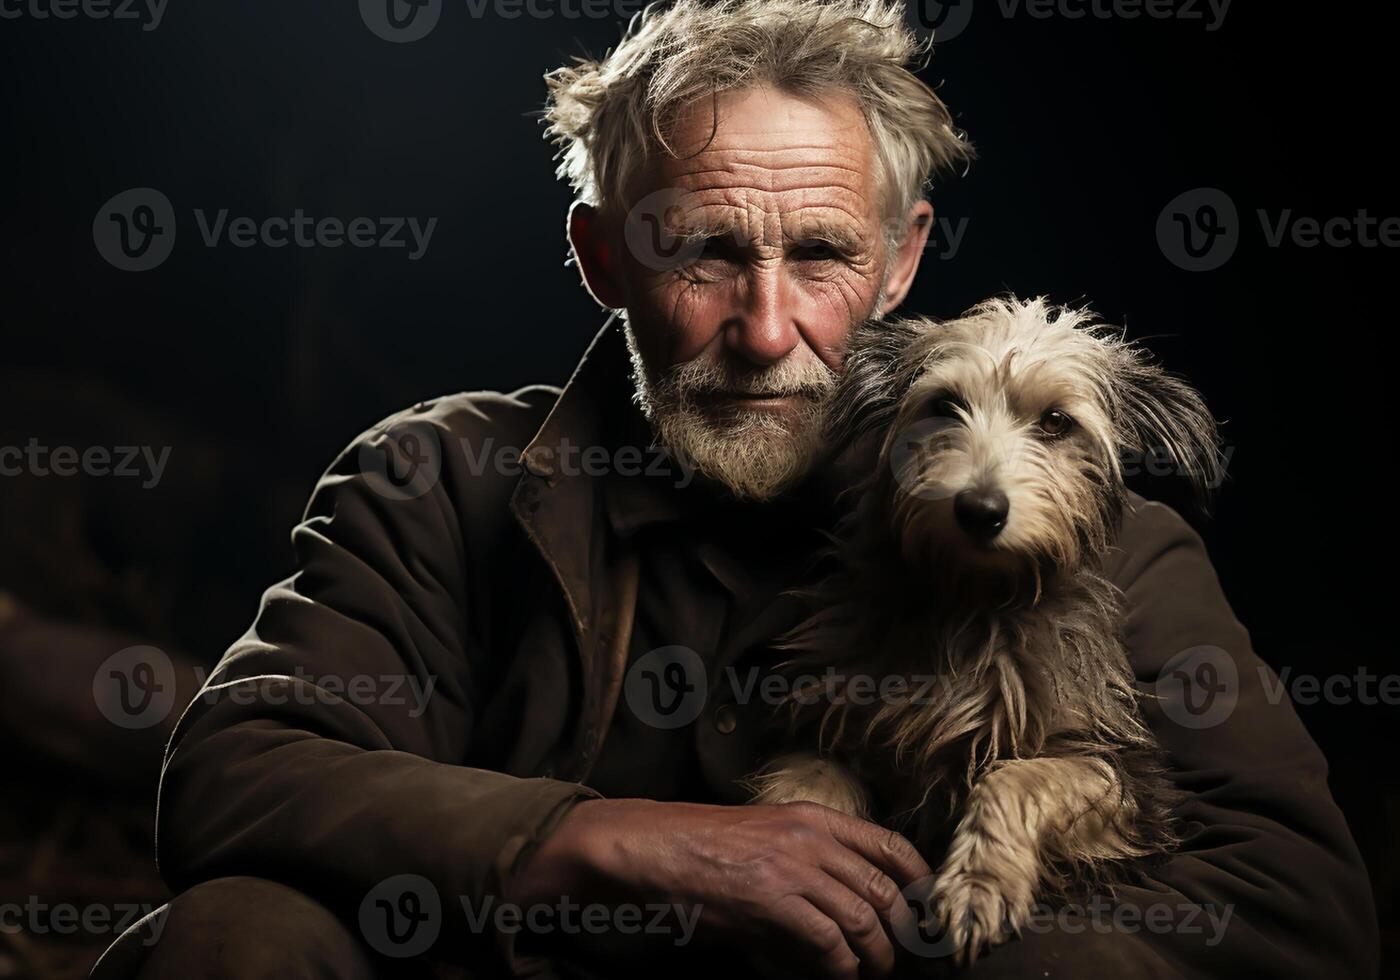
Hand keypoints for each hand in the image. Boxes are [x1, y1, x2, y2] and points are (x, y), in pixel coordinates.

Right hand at [504, 798, 931, 978]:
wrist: (649, 847)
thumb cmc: (699, 846)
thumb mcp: (763, 839)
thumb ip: (808, 868)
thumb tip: (842, 916)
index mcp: (811, 816)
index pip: (888, 844)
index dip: (918, 879)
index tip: (927, 909)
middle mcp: (810, 836)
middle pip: (883, 888)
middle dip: (901, 930)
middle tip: (902, 956)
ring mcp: (792, 866)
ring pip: (863, 918)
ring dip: (875, 956)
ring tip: (871, 974)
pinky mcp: (771, 900)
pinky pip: (828, 941)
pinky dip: (841, 967)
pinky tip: (838, 977)